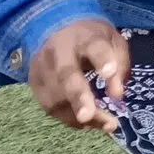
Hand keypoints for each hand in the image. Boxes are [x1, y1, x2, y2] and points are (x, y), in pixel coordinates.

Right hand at [29, 18, 128, 132]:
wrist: (55, 29)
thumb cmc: (92, 38)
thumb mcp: (113, 41)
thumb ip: (119, 64)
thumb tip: (117, 96)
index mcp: (83, 37)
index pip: (93, 46)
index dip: (102, 60)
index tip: (109, 74)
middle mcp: (58, 52)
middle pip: (66, 75)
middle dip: (78, 96)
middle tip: (88, 116)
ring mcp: (41, 69)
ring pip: (56, 97)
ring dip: (79, 115)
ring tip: (105, 124)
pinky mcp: (34, 85)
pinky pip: (50, 108)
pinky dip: (69, 119)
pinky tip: (87, 123)